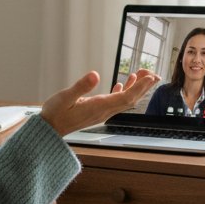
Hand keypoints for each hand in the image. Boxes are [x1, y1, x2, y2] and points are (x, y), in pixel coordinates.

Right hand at [40, 69, 159, 137]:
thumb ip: (80, 86)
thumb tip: (95, 75)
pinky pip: (115, 101)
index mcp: (99, 106)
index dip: (140, 87)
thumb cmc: (55, 113)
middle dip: (144, 86)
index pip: (126, 97)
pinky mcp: (97, 111)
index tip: (150, 77)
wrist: (49, 129)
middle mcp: (104, 111)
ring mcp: (102, 112)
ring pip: (124, 100)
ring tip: (144, 76)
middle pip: (130, 99)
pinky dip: (123, 91)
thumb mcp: (65, 97)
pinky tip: (123, 83)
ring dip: (136, 88)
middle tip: (154, 74)